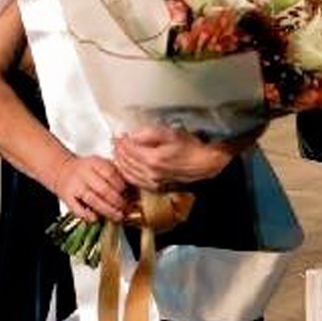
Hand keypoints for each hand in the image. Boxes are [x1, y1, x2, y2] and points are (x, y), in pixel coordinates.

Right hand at [49, 151, 130, 222]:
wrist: (62, 170)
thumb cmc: (87, 171)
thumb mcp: (101, 165)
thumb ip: (116, 175)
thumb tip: (135, 192)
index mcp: (94, 163)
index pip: (110, 173)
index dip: (121, 186)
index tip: (129, 194)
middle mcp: (83, 173)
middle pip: (103, 189)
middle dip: (118, 201)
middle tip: (126, 209)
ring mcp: (74, 185)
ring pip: (92, 200)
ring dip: (107, 210)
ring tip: (118, 216)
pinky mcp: (66, 197)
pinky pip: (77, 208)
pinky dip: (87, 215)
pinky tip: (96, 219)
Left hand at [111, 125, 231, 190]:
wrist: (206, 165)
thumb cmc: (192, 148)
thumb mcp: (171, 134)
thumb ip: (149, 133)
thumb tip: (132, 135)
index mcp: (152, 159)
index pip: (128, 149)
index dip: (121, 141)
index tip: (117, 135)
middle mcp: (149, 173)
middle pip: (125, 161)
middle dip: (118, 150)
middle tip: (115, 142)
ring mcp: (152, 182)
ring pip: (127, 172)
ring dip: (120, 162)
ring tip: (118, 152)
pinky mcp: (156, 187)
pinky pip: (134, 181)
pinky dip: (126, 173)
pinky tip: (125, 167)